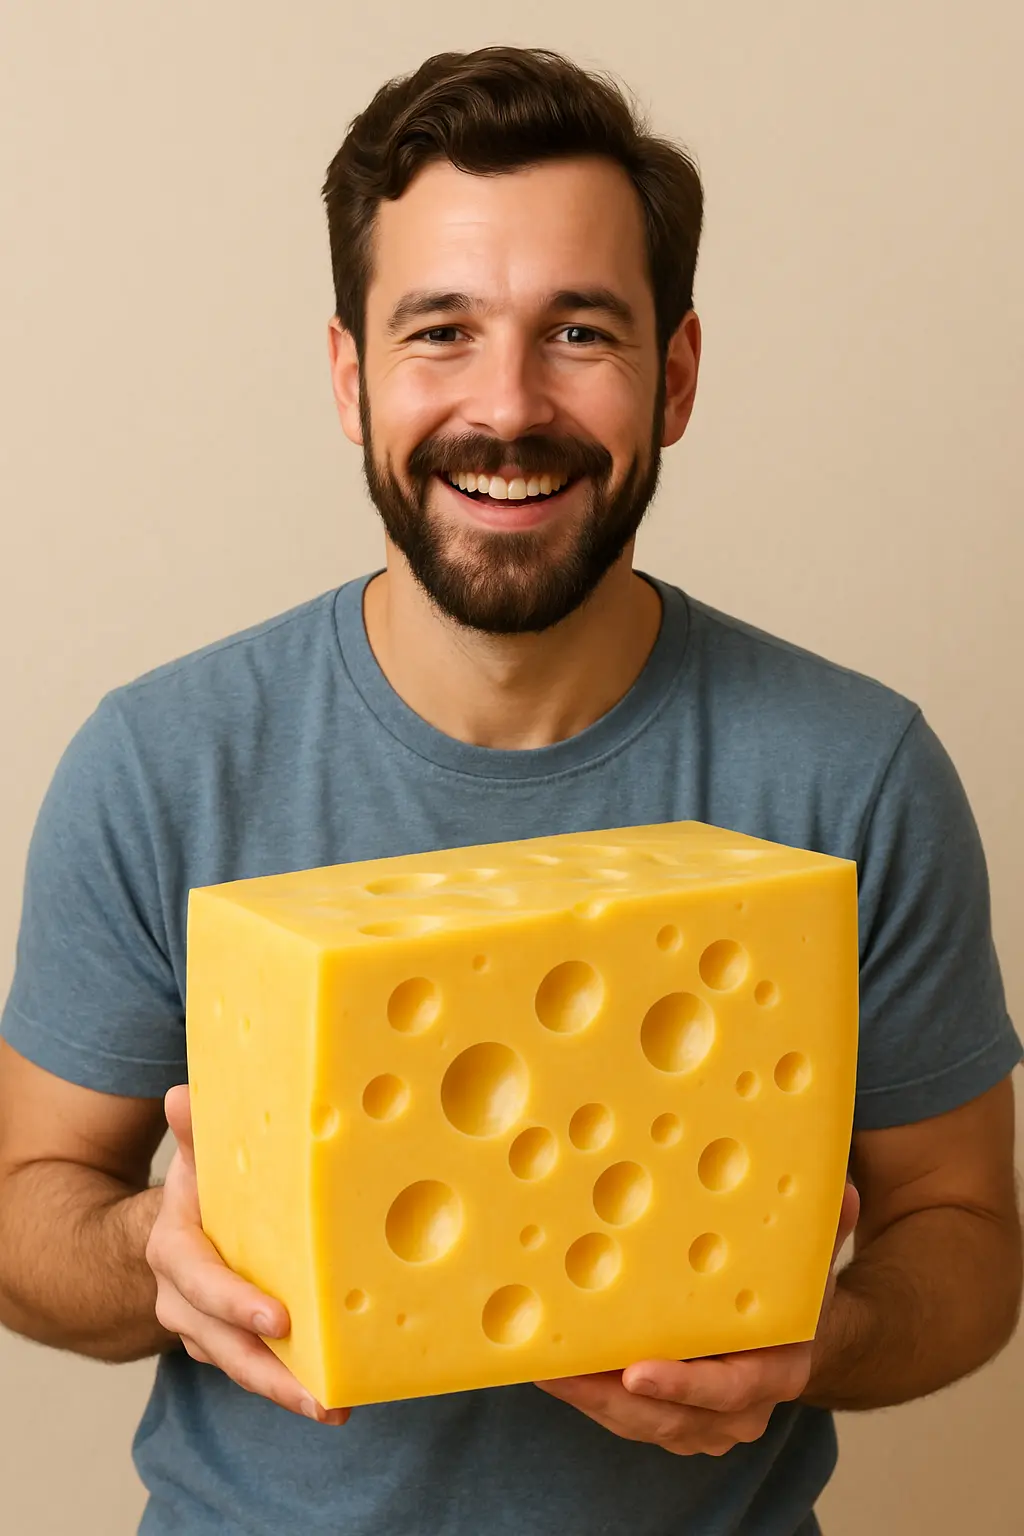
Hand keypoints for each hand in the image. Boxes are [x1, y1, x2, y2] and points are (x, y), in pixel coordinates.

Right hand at [145, 1084, 349, 1425]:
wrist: (181, 1224)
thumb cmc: (205, 1184)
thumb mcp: (199, 1155)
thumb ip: (196, 1132)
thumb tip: (181, 1094)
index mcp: (175, 1250)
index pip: (200, 1283)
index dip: (235, 1303)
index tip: (278, 1321)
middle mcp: (182, 1299)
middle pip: (222, 1344)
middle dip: (269, 1371)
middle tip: (317, 1391)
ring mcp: (203, 1329)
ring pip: (241, 1367)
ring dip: (286, 1389)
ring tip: (334, 1406)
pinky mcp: (229, 1345)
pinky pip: (258, 1370)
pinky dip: (292, 1384)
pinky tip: (336, 1398)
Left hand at [535, 1181, 859, 1455]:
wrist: (802, 1340)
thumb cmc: (794, 1294)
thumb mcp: (810, 1262)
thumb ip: (825, 1229)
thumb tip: (843, 1189)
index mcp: (776, 1369)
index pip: (729, 1387)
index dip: (683, 1383)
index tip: (636, 1371)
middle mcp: (740, 1408)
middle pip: (671, 1417)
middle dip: (611, 1399)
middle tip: (561, 1371)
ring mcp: (706, 1422)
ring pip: (642, 1423)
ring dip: (590, 1401)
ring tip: (544, 1368)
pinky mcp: (676, 1422)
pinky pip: (628, 1419)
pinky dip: (592, 1400)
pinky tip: (553, 1371)